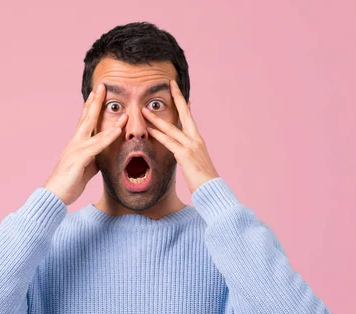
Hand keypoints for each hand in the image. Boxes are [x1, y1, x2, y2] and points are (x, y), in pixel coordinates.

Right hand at [44, 83, 128, 204]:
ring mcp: (76, 149)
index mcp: (77, 144)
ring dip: (106, 117)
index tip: (98, 94)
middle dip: (95, 101)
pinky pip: (96, 146)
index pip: (85, 121)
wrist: (54, 196)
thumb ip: (95, 158)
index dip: (91, 107)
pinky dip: (107, 137)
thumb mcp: (86, 168)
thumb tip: (104, 154)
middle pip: (86, 118)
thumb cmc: (69, 183)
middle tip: (102, 85)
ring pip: (92, 129)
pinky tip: (117, 131)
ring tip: (119, 108)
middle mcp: (75, 143)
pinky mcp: (79, 159)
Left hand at [141, 79, 219, 193]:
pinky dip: (159, 136)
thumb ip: (188, 152)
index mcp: (198, 140)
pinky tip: (150, 130)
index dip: (183, 103)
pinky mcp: (185, 155)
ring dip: (156, 119)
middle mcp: (195, 139)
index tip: (177, 90)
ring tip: (144, 110)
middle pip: (184, 114)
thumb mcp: (196, 161)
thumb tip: (181, 151)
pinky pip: (169, 143)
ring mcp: (190, 146)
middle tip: (169, 84)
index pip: (189, 117)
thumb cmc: (203, 178)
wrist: (211, 188)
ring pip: (171, 128)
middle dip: (177, 98)